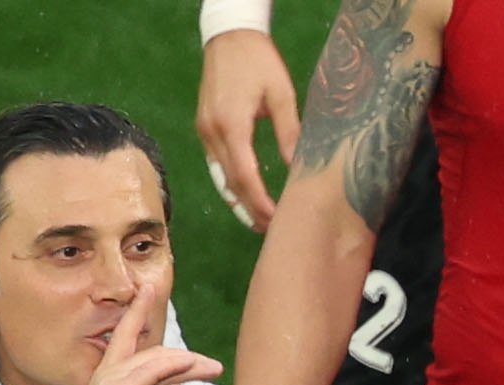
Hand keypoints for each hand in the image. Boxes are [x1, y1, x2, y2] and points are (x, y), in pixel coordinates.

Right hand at [196, 30, 301, 231]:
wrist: (229, 36)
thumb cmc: (259, 61)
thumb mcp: (282, 95)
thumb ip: (290, 133)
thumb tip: (299, 169)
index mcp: (231, 124)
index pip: (245, 176)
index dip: (260, 203)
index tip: (276, 220)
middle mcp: (212, 132)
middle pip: (230, 183)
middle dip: (250, 209)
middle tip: (271, 230)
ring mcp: (204, 131)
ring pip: (220, 178)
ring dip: (238, 202)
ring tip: (258, 221)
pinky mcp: (204, 128)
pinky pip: (216, 165)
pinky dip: (230, 184)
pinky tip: (245, 196)